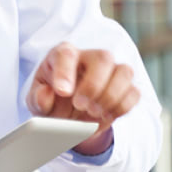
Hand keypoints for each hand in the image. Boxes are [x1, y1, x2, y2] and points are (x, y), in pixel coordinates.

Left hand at [26, 42, 140, 153]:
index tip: (63, 93)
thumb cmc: (50, 103)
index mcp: (63, 55)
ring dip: (111, 96)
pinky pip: (134, 92)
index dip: (65, 72)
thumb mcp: (36, 103)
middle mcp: (89, 57)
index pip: (67, 54)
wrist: (67, 117)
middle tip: (79, 106)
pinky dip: (121, 107)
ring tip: (93, 112)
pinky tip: (105, 116)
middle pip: (103, 58)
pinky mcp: (126, 87)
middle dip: (94, 85)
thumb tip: (47, 92)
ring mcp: (111, 70)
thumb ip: (39, 98)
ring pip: (125, 71)